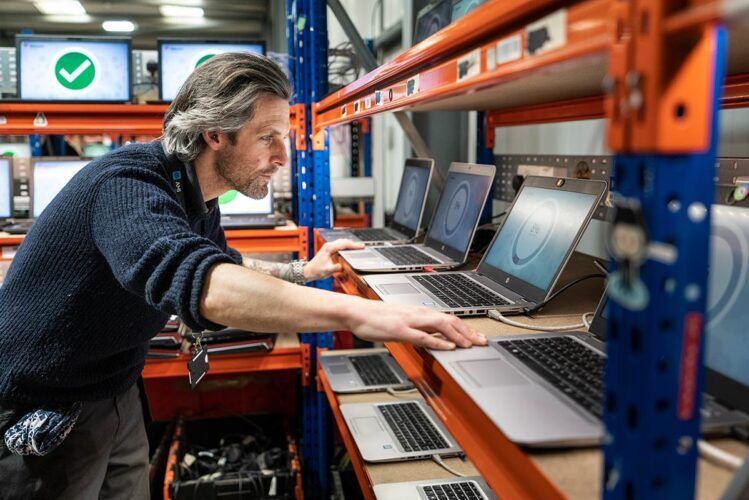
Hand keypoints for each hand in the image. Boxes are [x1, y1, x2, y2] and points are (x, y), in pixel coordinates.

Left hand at [304, 239, 364, 280]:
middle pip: (344, 241)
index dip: (354, 245)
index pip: (344, 244)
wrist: (309, 270)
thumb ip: (337, 268)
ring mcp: (328, 246)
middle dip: (354, 243)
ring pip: (342, 242)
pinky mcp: (329, 249)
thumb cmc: (316, 270)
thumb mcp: (328, 271)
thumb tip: (344, 266)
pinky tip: (350, 248)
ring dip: (350, 244)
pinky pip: (339, 244)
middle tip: (362, 246)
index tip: (361, 247)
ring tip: (358, 247)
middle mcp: (329, 245)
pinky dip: (346, 245)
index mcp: (329, 248)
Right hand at [347, 300, 487, 349]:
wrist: (357, 312)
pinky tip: (448, 347)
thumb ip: (419, 328)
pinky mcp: (400, 329)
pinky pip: (423, 336)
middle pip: (450, 320)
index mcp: (419, 312)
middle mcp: (418, 313)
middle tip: (482, 342)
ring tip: (470, 344)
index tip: (478, 336)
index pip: (448, 318)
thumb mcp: (402, 322)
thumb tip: (434, 337)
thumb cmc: (377, 318)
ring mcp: (409, 321)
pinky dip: (438, 342)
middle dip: (468, 331)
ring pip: (440, 325)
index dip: (466, 327)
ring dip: (458, 335)